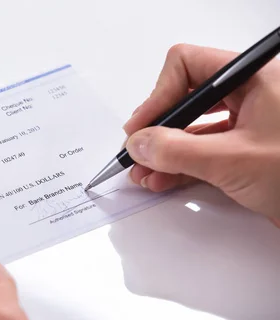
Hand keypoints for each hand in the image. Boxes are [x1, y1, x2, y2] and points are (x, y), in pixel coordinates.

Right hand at [123, 44, 279, 225]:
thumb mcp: (234, 160)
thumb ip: (178, 150)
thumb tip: (140, 143)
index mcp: (255, 78)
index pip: (188, 67)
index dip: (159, 95)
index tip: (141, 127)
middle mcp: (251, 94)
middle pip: (186, 97)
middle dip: (157, 127)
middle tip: (137, 149)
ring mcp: (248, 123)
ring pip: (193, 126)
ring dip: (164, 150)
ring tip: (144, 172)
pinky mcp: (246, 149)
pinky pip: (203, 148)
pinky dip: (180, 164)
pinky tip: (163, 179)